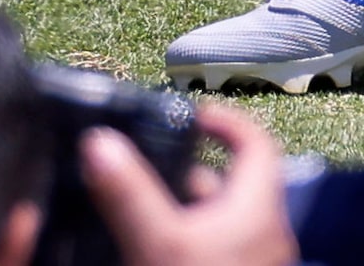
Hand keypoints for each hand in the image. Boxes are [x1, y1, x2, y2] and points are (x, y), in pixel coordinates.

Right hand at [79, 105, 297, 265]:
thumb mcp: (155, 240)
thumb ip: (127, 192)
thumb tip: (98, 141)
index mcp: (258, 205)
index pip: (256, 141)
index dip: (225, 119)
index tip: (189, 113)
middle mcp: (265, 231)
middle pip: (230, 185)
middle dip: (184, 175)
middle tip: (141, 170)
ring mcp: (254, 262)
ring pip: (218, 223)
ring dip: (180, 213)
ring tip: (134, 212)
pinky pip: (215, 253)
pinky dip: (186, 244)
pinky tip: (150, 251)